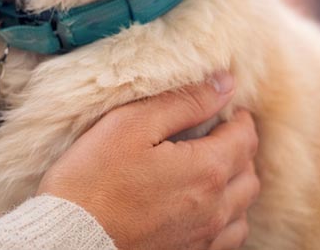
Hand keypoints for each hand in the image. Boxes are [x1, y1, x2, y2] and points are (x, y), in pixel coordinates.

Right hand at [39, 73, 259, 249]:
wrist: (69, 237)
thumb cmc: (92, 178)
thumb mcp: (131, 124)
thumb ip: (183, 102)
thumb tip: (225, 83)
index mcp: (206, 170)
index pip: (245, 137)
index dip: (238, 117)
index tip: (225, 109)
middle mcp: (214, 208)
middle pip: (249, 173)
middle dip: (240, 148)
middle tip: (216, 134)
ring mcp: (203, 237)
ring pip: (243, 209)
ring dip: (236, 185)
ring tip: (212, 169)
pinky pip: (228, 238)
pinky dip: (227, 218)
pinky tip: (204, 206)